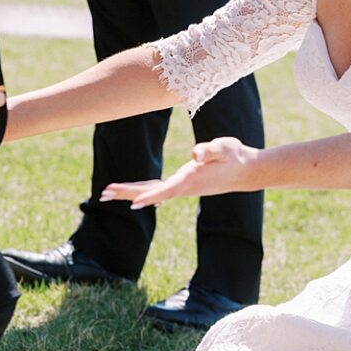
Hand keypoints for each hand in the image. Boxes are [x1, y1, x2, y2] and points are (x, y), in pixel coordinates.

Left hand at [100, 137, 258, 208]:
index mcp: (192, 179)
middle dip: (128, 193)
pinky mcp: (184, 184)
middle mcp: (184, 187)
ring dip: (130, 192)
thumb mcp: (225, 147)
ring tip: (107, 192)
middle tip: (104, 193)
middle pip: (151, 192)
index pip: (167, 189)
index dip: (150, 195)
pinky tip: (132, 194)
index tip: (134, 203)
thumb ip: (210, 149)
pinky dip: (143, 191)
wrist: (245, 170)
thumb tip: (196, 155)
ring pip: (152, 191)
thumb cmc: (235, 155)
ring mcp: (183, 187)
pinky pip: (158, 189)